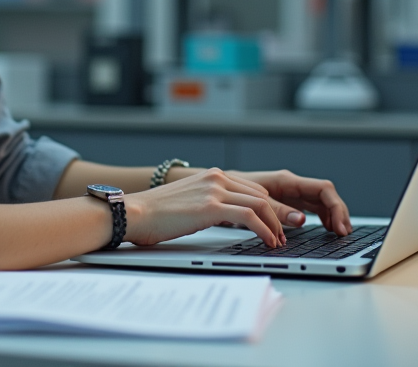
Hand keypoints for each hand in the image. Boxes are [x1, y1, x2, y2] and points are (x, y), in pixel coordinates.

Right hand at [123, 168, 288, 247]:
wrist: (135, 213)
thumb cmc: (155, 213)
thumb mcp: (190, 200)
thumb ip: (210, 202)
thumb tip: (227, 217)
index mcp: (212, 175)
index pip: (253, 189)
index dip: (269, 208)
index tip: (275, 224)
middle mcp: (216, 178)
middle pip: (261, 195)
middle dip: (276, 217)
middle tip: (283, 234)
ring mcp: (214, 190)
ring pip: (260, 204)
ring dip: (274, 225)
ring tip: (278, 242)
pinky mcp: (211, 207)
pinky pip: (249, 217)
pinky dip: (264, 230)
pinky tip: (267, 241)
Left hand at [226, 170, 350, 235]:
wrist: (218, 188)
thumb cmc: (233, 192)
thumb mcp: (255, 203)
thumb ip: (277, 210)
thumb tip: (301, 220)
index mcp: (286, 181)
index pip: (323, 188)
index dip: (336, 207)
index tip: (340, 226)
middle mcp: (292, 185)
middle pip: (326, 195)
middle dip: (340, 213)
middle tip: (345, 234)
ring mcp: (291, 193)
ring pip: (321, 202)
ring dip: (333, 216)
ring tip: (340, 233)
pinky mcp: (287, 201)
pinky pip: (312, 207)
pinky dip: (323, 218)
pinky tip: (327, 229)